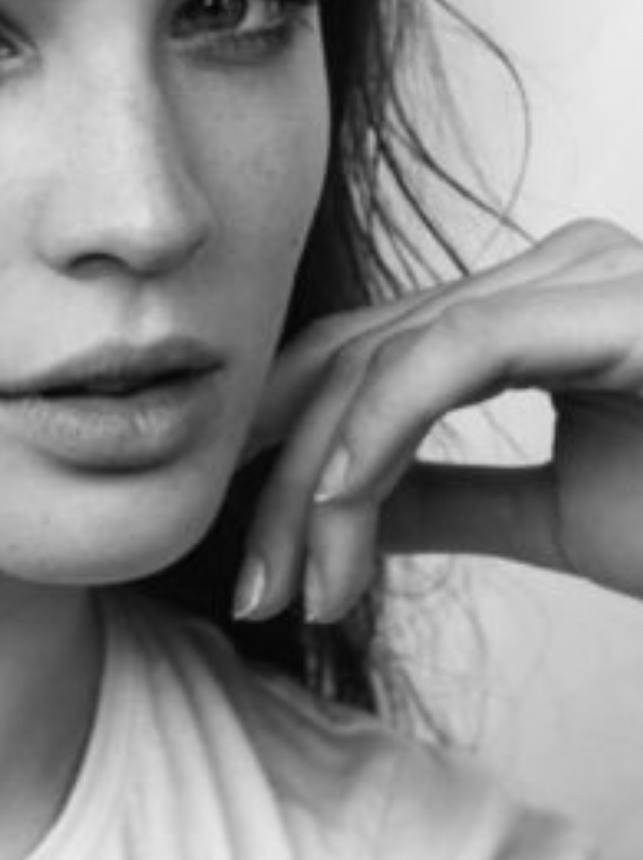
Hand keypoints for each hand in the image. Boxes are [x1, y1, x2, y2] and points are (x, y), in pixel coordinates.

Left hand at [234, 220, 642, 624]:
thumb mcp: (562, 515)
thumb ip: (454, 497)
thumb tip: (349, 506)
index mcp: (546, 305)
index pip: (370, 353)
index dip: (285, 439)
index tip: (253, 551)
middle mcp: (561, 270)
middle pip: (360, 354)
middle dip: (285, 476)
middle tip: (256, 590)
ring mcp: (587, 273)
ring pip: (389, 356)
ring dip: (321, 482)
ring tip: (301, 586)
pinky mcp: (615, 303)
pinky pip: (459, 348)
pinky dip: (382, 423)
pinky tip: (341, 497)